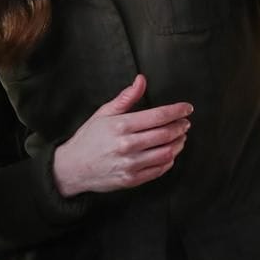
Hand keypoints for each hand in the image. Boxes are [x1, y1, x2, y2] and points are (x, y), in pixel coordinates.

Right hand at [53, 74, 191, 195]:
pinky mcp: (131, 180)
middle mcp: (127, 145)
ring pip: (166, 153)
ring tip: (181, 136)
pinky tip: (170, 153)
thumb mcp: (104, 113)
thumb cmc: (89, 138)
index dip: (177, 111)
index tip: (187, 108)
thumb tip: (142, 79)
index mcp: (121, 126)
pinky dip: (169, 160)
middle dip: (181, 126)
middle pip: (165, 134)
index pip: (158, 116)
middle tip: (186, 122)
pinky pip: (158, 170)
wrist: (71, 168)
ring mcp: (130, 164)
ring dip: (179, 143)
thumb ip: (126, 97)